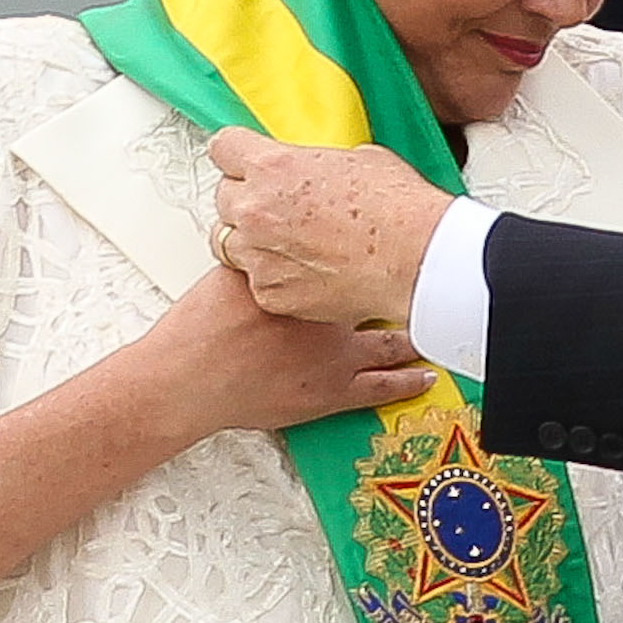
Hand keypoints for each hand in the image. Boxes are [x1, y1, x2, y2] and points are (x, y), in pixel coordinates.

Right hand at [132, 263, 432, 446]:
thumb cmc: (202, 327)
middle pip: (381, 297)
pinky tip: (425, 374)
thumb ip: (263, 251)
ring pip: (390, 340)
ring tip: (433, 324)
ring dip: (413, 331)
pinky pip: (380, 387)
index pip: (356, 257)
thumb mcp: (232, 271)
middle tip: (430, 278)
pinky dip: (406, 381)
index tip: (401, 241)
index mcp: (308, 281)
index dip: (380, 251)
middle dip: (404, 288)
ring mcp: (335, 357)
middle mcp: (329, 317)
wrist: (189, 378)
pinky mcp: (332, 393)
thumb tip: (276, 228)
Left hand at [206, 129, 447, 326]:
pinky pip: (255, 281)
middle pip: (223, 197)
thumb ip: (318, 164)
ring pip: (229, 243)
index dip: (237, 155)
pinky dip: (274, 277)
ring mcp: (260, 255)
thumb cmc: (399, 210)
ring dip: (252, 241)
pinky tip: (305, 272)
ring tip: (288, 243)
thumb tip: (316, 170)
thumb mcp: (358, 159)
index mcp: (272, 166)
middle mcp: (256, 209)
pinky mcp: (270, 293)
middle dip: (247, 199)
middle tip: (278, 207)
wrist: (417, 260)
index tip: (244, 162)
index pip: (223, 149)